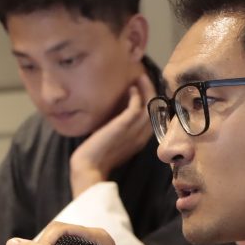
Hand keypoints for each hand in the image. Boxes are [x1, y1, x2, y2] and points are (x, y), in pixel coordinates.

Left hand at [69, 73, 154, 195]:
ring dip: (147, 89)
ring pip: (150, 106)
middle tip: (145, 78)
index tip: (145, 90)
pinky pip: (137, 107)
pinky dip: (136, 95)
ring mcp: (134, 131)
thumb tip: (116, 116)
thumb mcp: (113, 142)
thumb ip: (119, 131)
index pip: (154, 119)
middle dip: (152, 92)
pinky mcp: (124, 126)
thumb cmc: (96, 157)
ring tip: (141, 77)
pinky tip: (131, 88)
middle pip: (156, 110)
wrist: (89, 168)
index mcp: (140, 141)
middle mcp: (142, 136)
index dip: (152, 103)